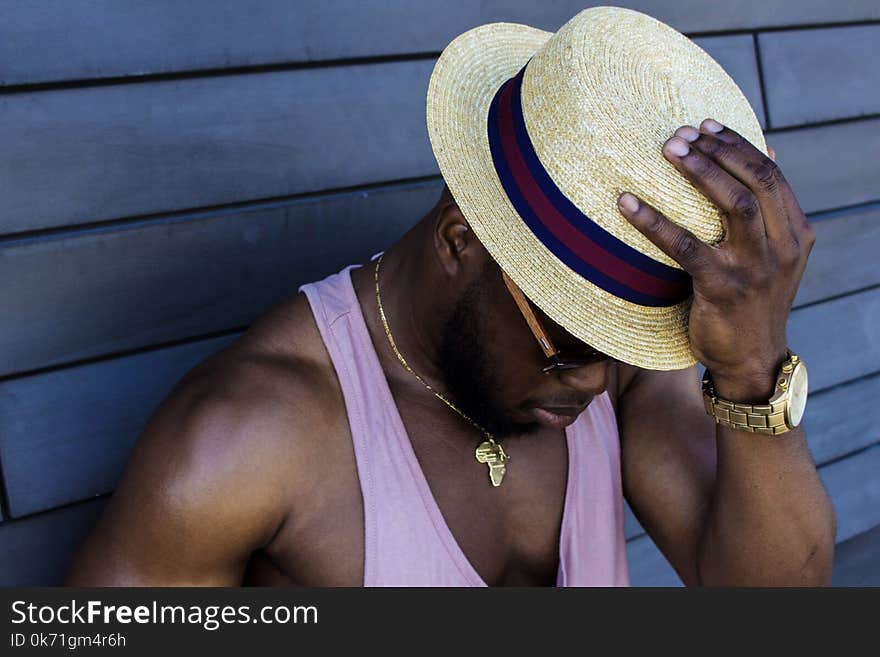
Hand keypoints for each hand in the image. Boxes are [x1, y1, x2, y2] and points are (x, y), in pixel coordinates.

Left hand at [617, 119, 814, 400]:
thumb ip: (768, 211)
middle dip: (717, 151)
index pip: (771, 174)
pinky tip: (626, 204)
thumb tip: (766, 150)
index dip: (738, 145)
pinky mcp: (723, 289)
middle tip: (679, 134)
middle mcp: (782, 247)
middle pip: (756, 182)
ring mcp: (755, 268)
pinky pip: (685, 246)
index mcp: (796, 233)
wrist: (751, 358)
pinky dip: (654, 221)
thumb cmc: (752, 300)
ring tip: (666, 150)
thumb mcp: (773, 255)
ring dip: (698, 173)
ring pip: (732, 206)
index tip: (706, 124)